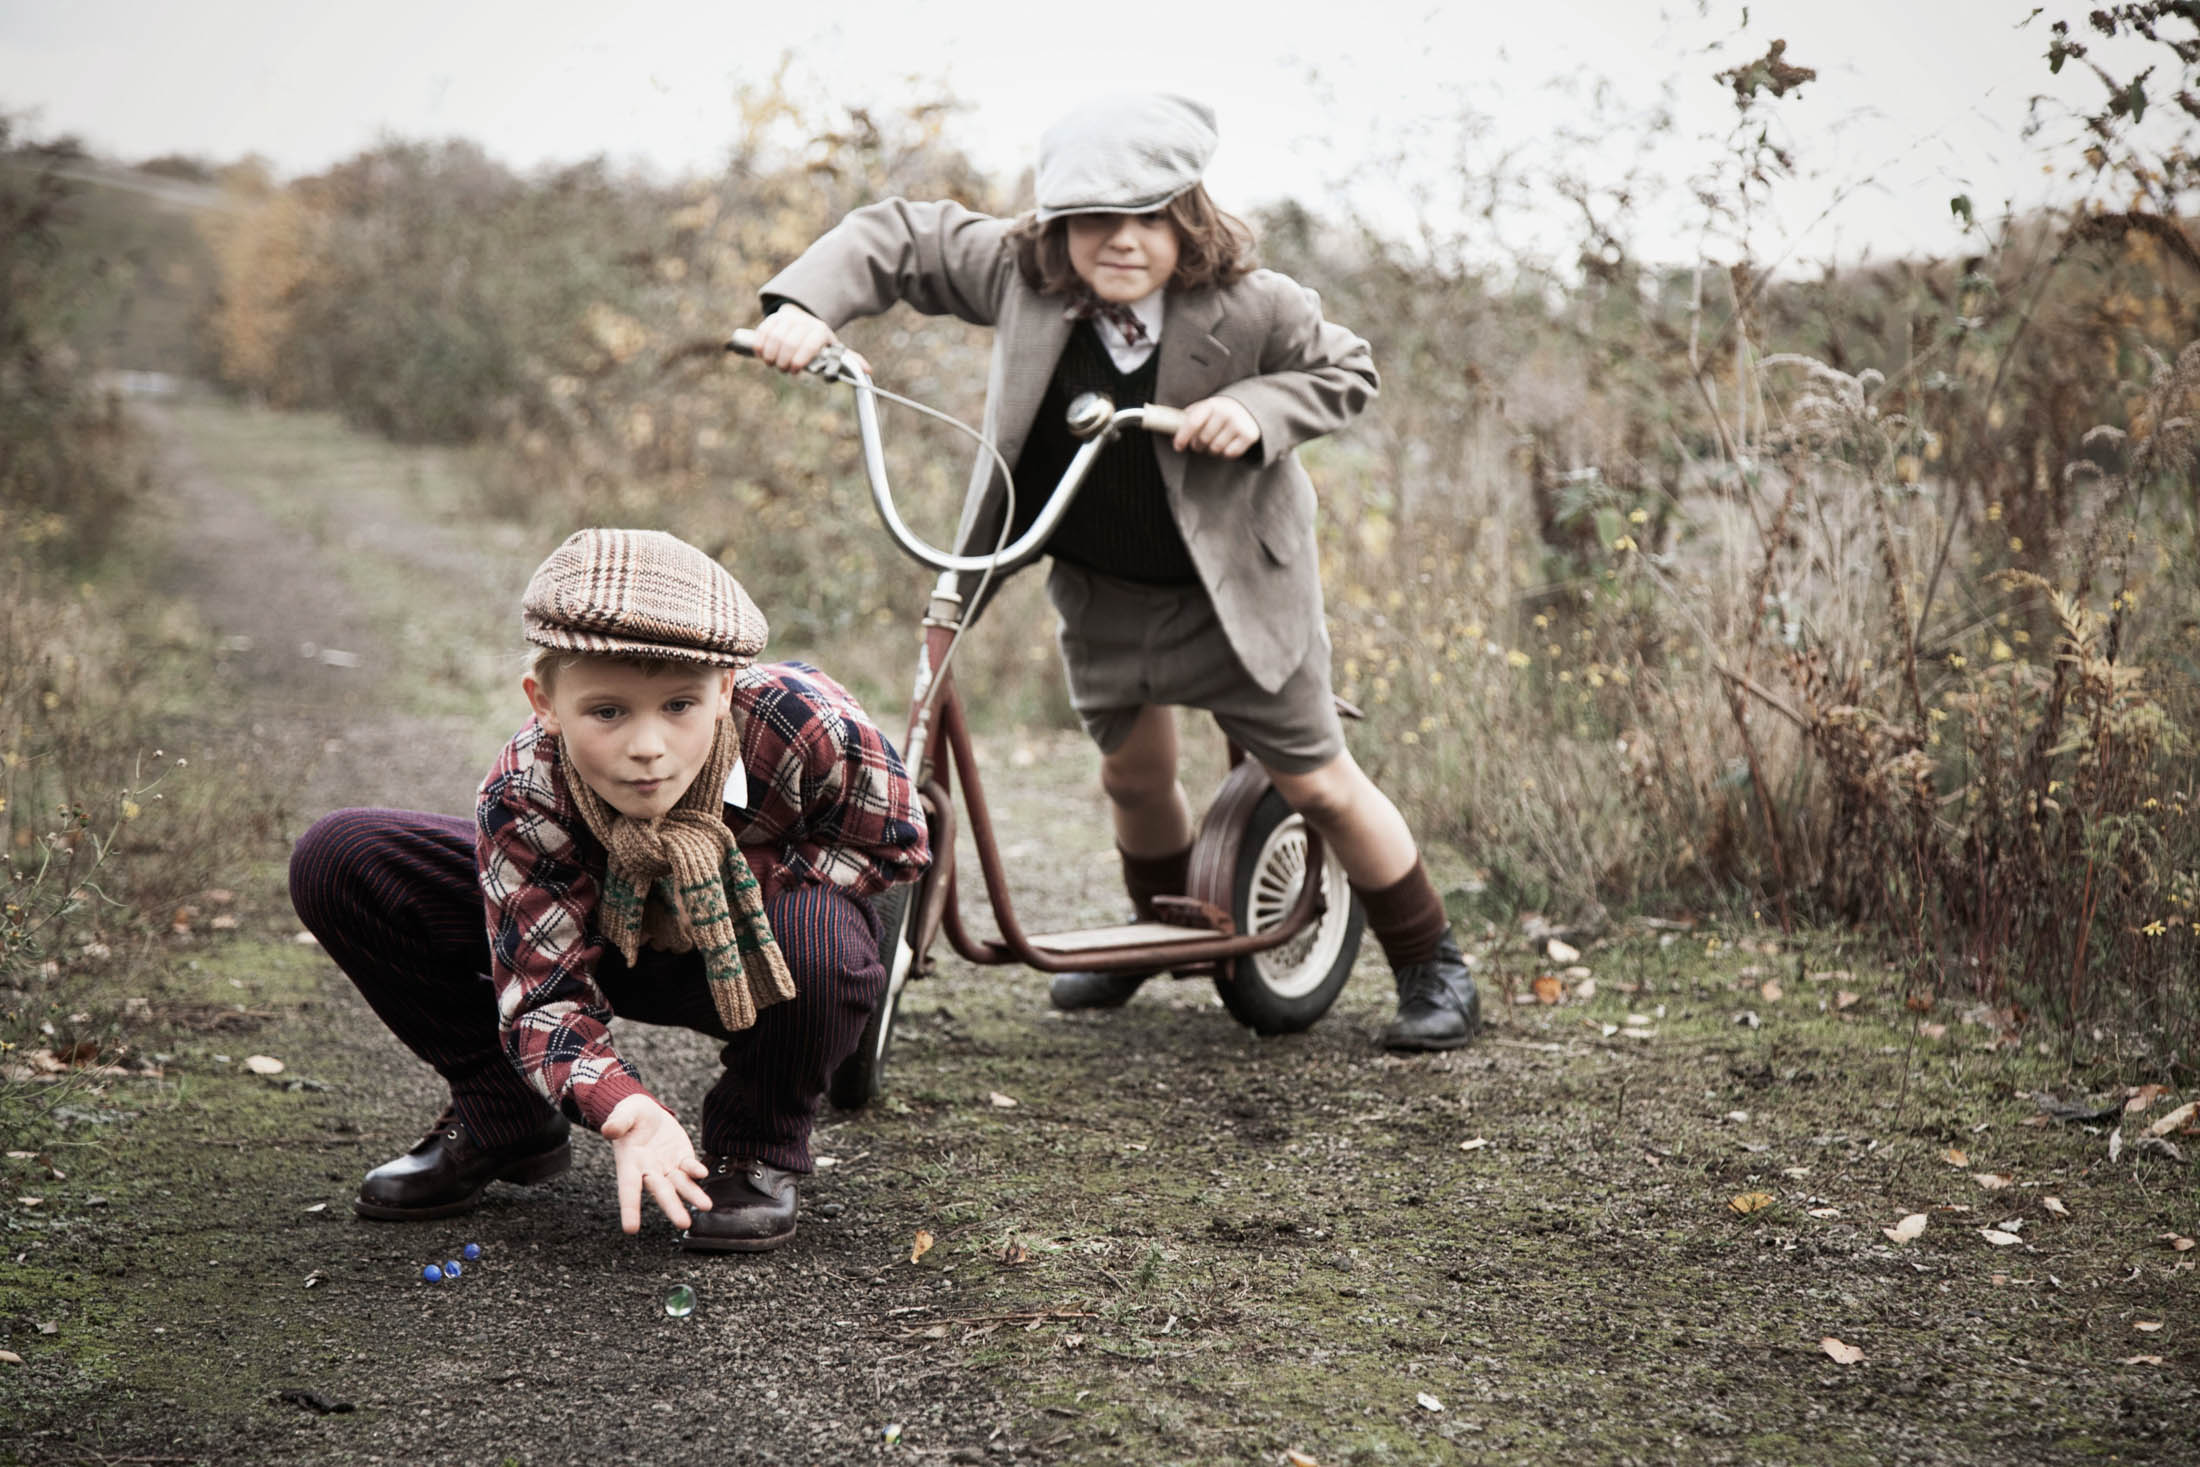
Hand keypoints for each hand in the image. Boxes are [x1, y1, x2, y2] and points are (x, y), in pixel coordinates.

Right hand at [601, 1093, 711, 1233]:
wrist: (646, 1113)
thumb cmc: (630, 1116)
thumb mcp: (623, 1114)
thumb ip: (618, 1122)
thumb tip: (608, 1129)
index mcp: (629, 1164)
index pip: (628, 1190)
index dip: (629, 1209)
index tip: (631, 1229)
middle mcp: (649, 1171)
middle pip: (661, 1192)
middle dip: (673, 1207)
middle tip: (684, 1223)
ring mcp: (667, 1167)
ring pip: (680, 1185)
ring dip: (693, 1195)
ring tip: (706, 1206)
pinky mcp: (682, 1158)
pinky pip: (689, 1167)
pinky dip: (695, 1170)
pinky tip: (703, 1173)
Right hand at [750, 302, 867, 375]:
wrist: (801, 321)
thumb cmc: (819, 343)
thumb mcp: (833, 349)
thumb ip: (848, 360)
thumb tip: (869, 371)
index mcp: (820, 331)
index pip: (810, 343)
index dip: (801, 359)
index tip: (796, 371)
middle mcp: (804, 322)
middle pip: (790, 342)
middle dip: (784, 360)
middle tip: (783, 370)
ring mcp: (787, 319)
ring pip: (775, 337)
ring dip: (771, 355)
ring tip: (772, 364)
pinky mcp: (772, 319)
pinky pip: (763, 331)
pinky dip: (760, 345)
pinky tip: (761, 354)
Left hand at [1173, 396, 1260, 458]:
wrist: (1250, 408)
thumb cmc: (1220, 411)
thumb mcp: (1206, 408)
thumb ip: (1190, 417)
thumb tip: (1170, 432)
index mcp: (1211, 404)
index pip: (1192, 423)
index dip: (1182, 437)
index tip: (1178, 447)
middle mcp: (1226, 412)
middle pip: (1203, 440)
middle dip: (1199, 445)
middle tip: (1201, 444)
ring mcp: (1238, 423)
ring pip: (1215, 449)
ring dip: (1212, 450)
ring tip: (1216, 442)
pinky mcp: (1249, 435)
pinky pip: (1229, 454)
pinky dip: (1226, 454)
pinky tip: (1228, 445)